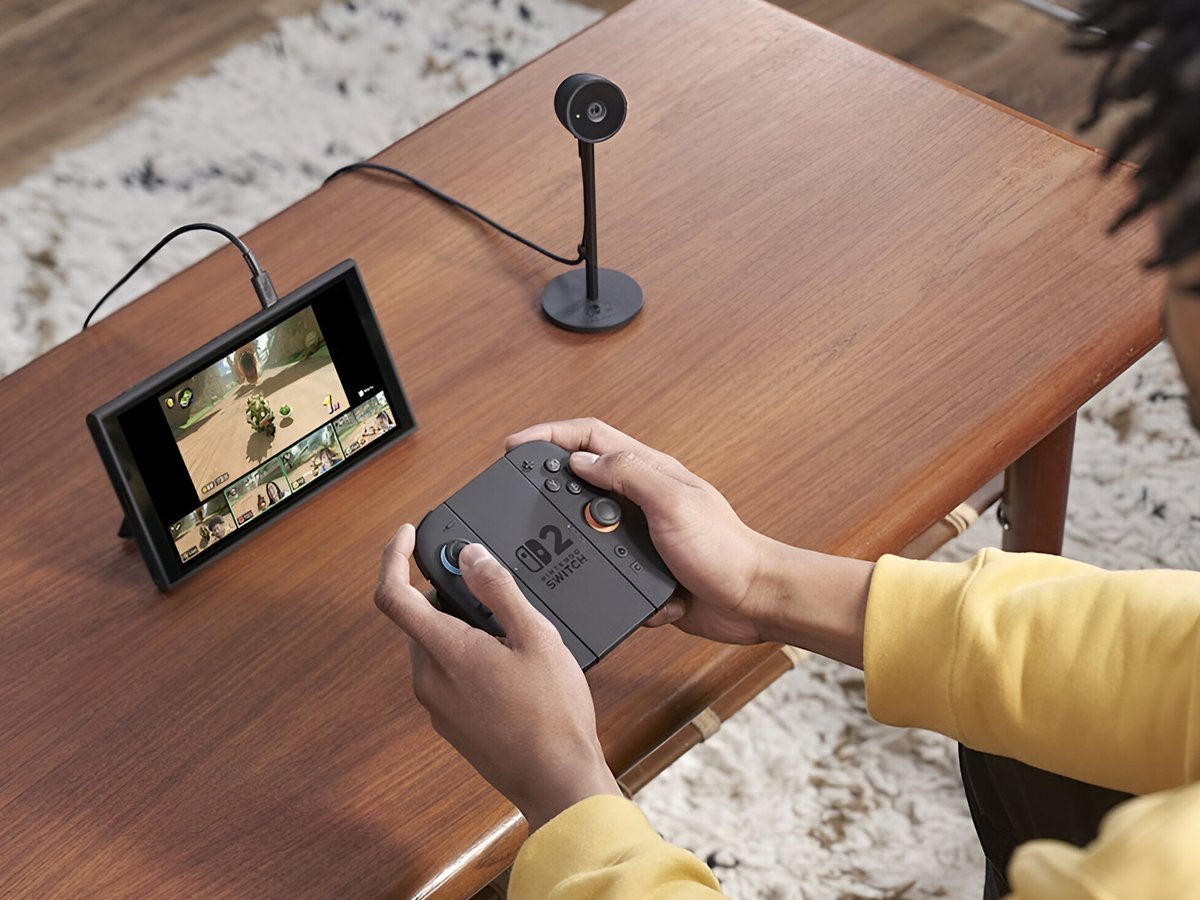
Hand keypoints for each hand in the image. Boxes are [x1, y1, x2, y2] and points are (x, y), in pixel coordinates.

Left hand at [375, 524, 621, 830]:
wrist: (557, 780)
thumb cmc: (551, 714)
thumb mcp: (535, 636)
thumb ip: (499, 590)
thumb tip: (469, 556)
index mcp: (445, 652)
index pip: (393, 595)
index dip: (394, 557)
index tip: (407, 536)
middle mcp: (430, 680)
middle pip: (420, 618)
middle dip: (448, 595)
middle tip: (491, 590)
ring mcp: (438, 705)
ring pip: (436, 647)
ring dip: (462, 627)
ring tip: (512, 635)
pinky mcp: (451, 723)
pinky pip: (447, 674)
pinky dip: (467, 656)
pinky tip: (511, 667)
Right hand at [506, 418, 772, 644]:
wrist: (752, 601)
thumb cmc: (725, 550)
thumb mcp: (672, 502)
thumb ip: (628, 474)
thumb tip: (581, 460)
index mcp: (650, 471)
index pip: (591, 437)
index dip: (550, 436)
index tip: (516, 448)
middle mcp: (642, 498)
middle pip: (582, 477)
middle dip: (551, 485)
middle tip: (519, 495)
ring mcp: (641, 534)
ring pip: (589, 529)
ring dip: (575, 542)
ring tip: (558, 550)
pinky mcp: (642, 570)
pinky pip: (608, 570)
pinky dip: (604, 579)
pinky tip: (608, 588)